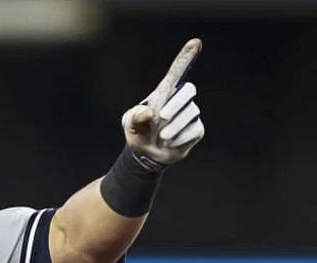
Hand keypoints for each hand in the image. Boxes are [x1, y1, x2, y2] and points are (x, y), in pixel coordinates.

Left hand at [123, 38, 203, 167]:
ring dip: (173, 127)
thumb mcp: (130, 123)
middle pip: (188, 90)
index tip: (195, 42)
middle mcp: (181, 99)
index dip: (186, 57)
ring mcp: (191, 114)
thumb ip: (135, 116)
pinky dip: (178, 139)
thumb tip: (151, 112)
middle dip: (176, 103)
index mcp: (164, 93)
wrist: (146, 155)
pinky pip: (193, 131)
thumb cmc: (139, 133)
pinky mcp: (197, 130)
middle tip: (161, 117)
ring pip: (190, 113)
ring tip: (162, 137)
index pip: (177, 72)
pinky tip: (170, 142)